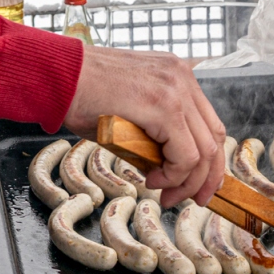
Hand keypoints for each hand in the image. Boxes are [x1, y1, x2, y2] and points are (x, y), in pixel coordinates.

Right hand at [61, 47, 225, 208]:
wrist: (59, 76)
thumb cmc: (81, 92)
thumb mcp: (128, 109)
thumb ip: (151, 131)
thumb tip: (163, 168)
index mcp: (176, 74)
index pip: (209, 124)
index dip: (209, 161)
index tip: (196, 184)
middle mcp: (182, 77)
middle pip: (214, 138)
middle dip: (206, 177)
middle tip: (191, 199)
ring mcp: (176, 89)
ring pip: (204, 150)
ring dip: (187, 181)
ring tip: (165, 193)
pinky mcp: (163, 105)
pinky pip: (185, 154)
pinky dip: (174, 175)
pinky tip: (153, 180)